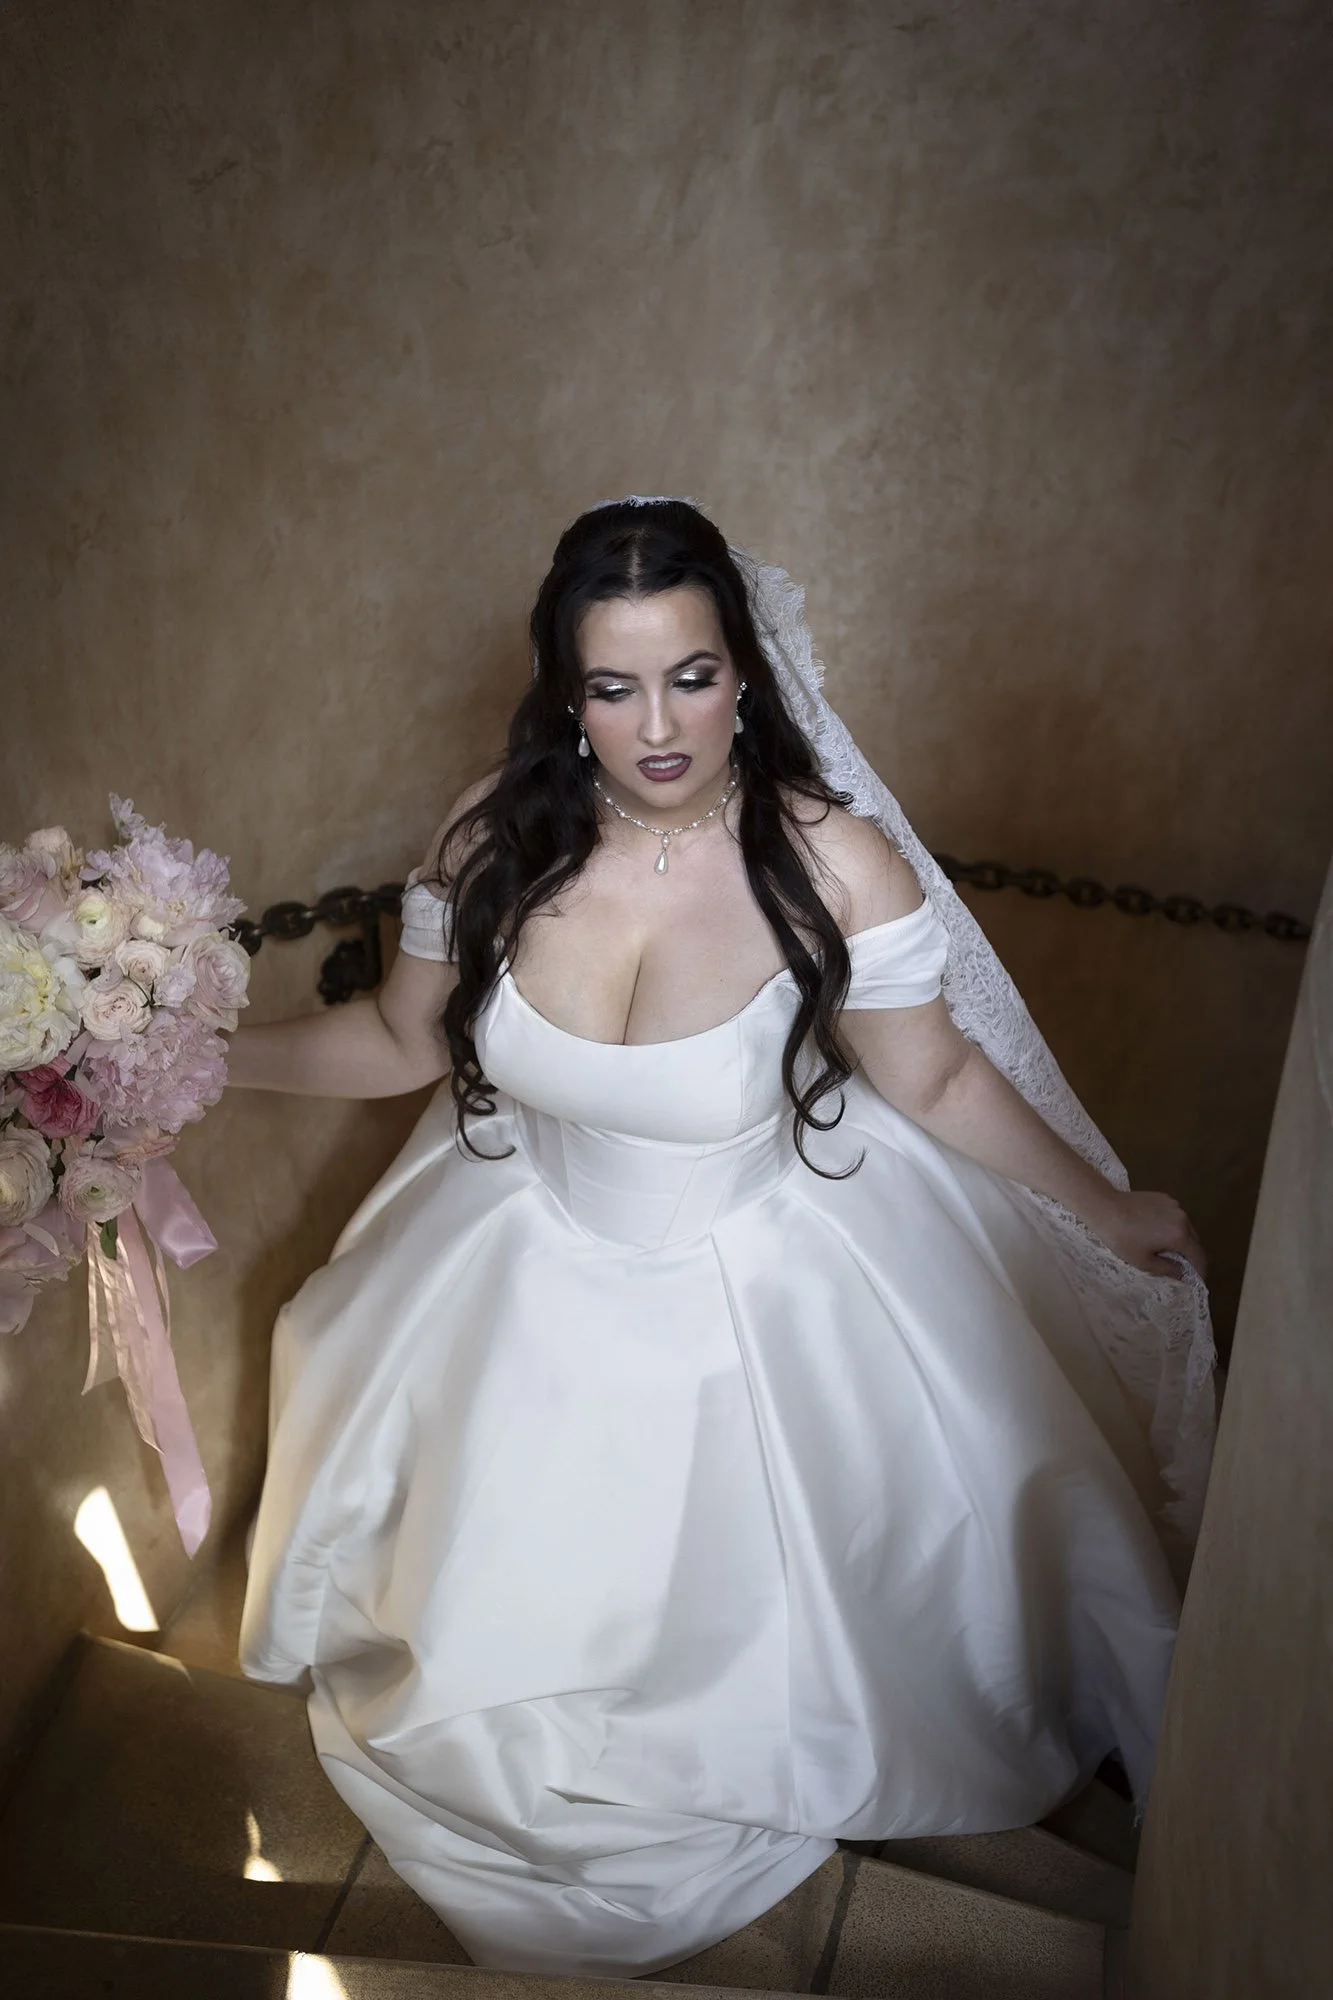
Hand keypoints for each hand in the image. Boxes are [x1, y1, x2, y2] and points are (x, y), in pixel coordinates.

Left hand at [1092, 1189, 1206, 1282]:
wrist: (1105, 1208)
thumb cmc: (1122, 1238)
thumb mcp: (1144, 1262)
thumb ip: (1168, 1269)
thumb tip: (1183, 1274)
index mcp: (1180, 1235)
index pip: (1199, 1256)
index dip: (1200, 1270)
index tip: (1196, 1280)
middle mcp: (1182, 1217)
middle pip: (1195, 1241)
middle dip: (1191, 1256)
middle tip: (1181, 1268)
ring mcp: (1174, 1205)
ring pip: (1186, 1228)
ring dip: (1182, 1240)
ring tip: (1168, 1251)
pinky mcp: (1165, 1198)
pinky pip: (1175, 1217)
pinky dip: (1173, 1227)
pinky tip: (1157, 1232)